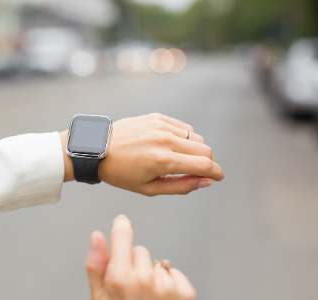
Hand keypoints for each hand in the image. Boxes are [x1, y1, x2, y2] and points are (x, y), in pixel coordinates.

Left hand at [60, 113, 223, 195]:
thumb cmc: (122, 173)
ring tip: (181, 160)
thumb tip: (206, 181)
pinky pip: (184, 127)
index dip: (217, 172)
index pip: (203, 165)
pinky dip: (185, 138)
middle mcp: (165, 140)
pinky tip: (173, 146)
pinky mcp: (157, 117)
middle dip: (208, 163)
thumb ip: (181, 186)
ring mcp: (161, 126)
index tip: (220, 177)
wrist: (98, 149)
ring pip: (196, 137)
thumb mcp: (149, 188)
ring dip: (196, 150)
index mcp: (162, 161)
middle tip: (199, 171)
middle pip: (204, 149)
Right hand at [85, 215, 195, 299]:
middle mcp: (144, 278)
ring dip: (154, 275)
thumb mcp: (99, 298)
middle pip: (140, 250)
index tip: (122, 221)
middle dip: (135, 264)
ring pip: (158, 262)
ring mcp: (166, 286)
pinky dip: (170, 284)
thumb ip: (96, 265)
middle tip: (131, 289)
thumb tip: (96, 235)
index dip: (121, 227)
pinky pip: (175, 273)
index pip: (123, 236)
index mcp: (119, 278)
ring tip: (148, 298)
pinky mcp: (185, 293)